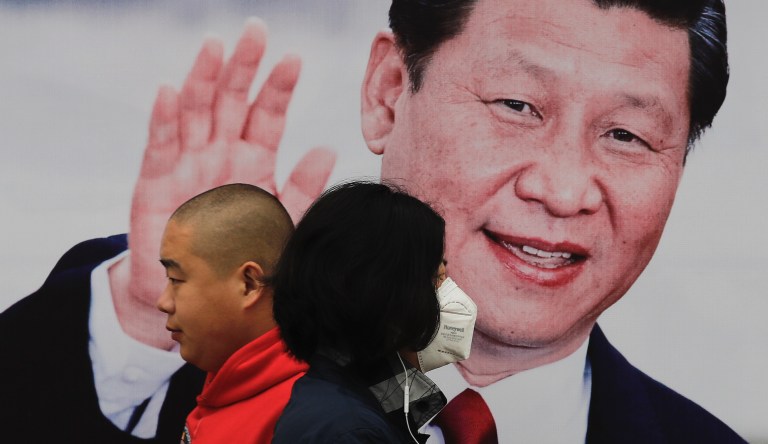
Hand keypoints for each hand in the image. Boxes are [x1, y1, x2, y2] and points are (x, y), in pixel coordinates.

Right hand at [110, 19, 335, 348]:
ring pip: (195, 112)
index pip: (268, 115)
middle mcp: (220, 154)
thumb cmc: (241, 256)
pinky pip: (160, 146)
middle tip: (255, 31)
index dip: (278, 87)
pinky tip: (170, 91)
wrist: (198, 296)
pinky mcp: (154, 184)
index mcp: (253, 161)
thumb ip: (301, 188)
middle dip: (243, 67)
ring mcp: (187, 164)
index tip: (294, 59)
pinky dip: (165, 119)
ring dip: (203, 79)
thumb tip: (327, 149)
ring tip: (214, 47)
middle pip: (232, 101)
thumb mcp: (279, 222)